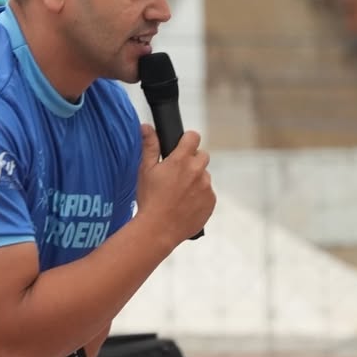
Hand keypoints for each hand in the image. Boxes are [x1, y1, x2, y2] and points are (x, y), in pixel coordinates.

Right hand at [135, 124, 214, 244]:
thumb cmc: (149, 199)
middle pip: (202, 156)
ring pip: (204, 176)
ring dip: (196, 180)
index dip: (187, 140)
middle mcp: (197, 171)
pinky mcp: (211, 202)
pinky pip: (208, 193)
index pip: (193, 137)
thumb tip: (146, 126)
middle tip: (177, 174)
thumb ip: (149, 146)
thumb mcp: (145, 170)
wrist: (158, 230)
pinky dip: (199, 196)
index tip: (182, 146)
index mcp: (181, 160)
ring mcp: (206, 187)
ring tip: (179, 193)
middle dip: (192, 161)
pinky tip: (185, 204)